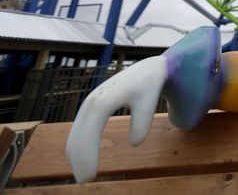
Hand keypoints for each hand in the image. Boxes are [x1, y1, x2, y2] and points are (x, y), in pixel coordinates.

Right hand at [66, 56, 166, 182]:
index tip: (90, 176)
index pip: (89, 133)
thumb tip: (134, 144)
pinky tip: (83, 160)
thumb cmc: (149, 85)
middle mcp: (91, 102)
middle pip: (78, 135)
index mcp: (103, 101)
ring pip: (75, 133)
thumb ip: (142, 122)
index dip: (87, 156)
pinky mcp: (91, 107)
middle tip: (85, 181)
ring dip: (76, 155)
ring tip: (84, 176)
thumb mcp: (149, 102)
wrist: (147, 69)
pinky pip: (79, 129)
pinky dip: (78, 146)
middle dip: (79, 160)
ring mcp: (89, 104)